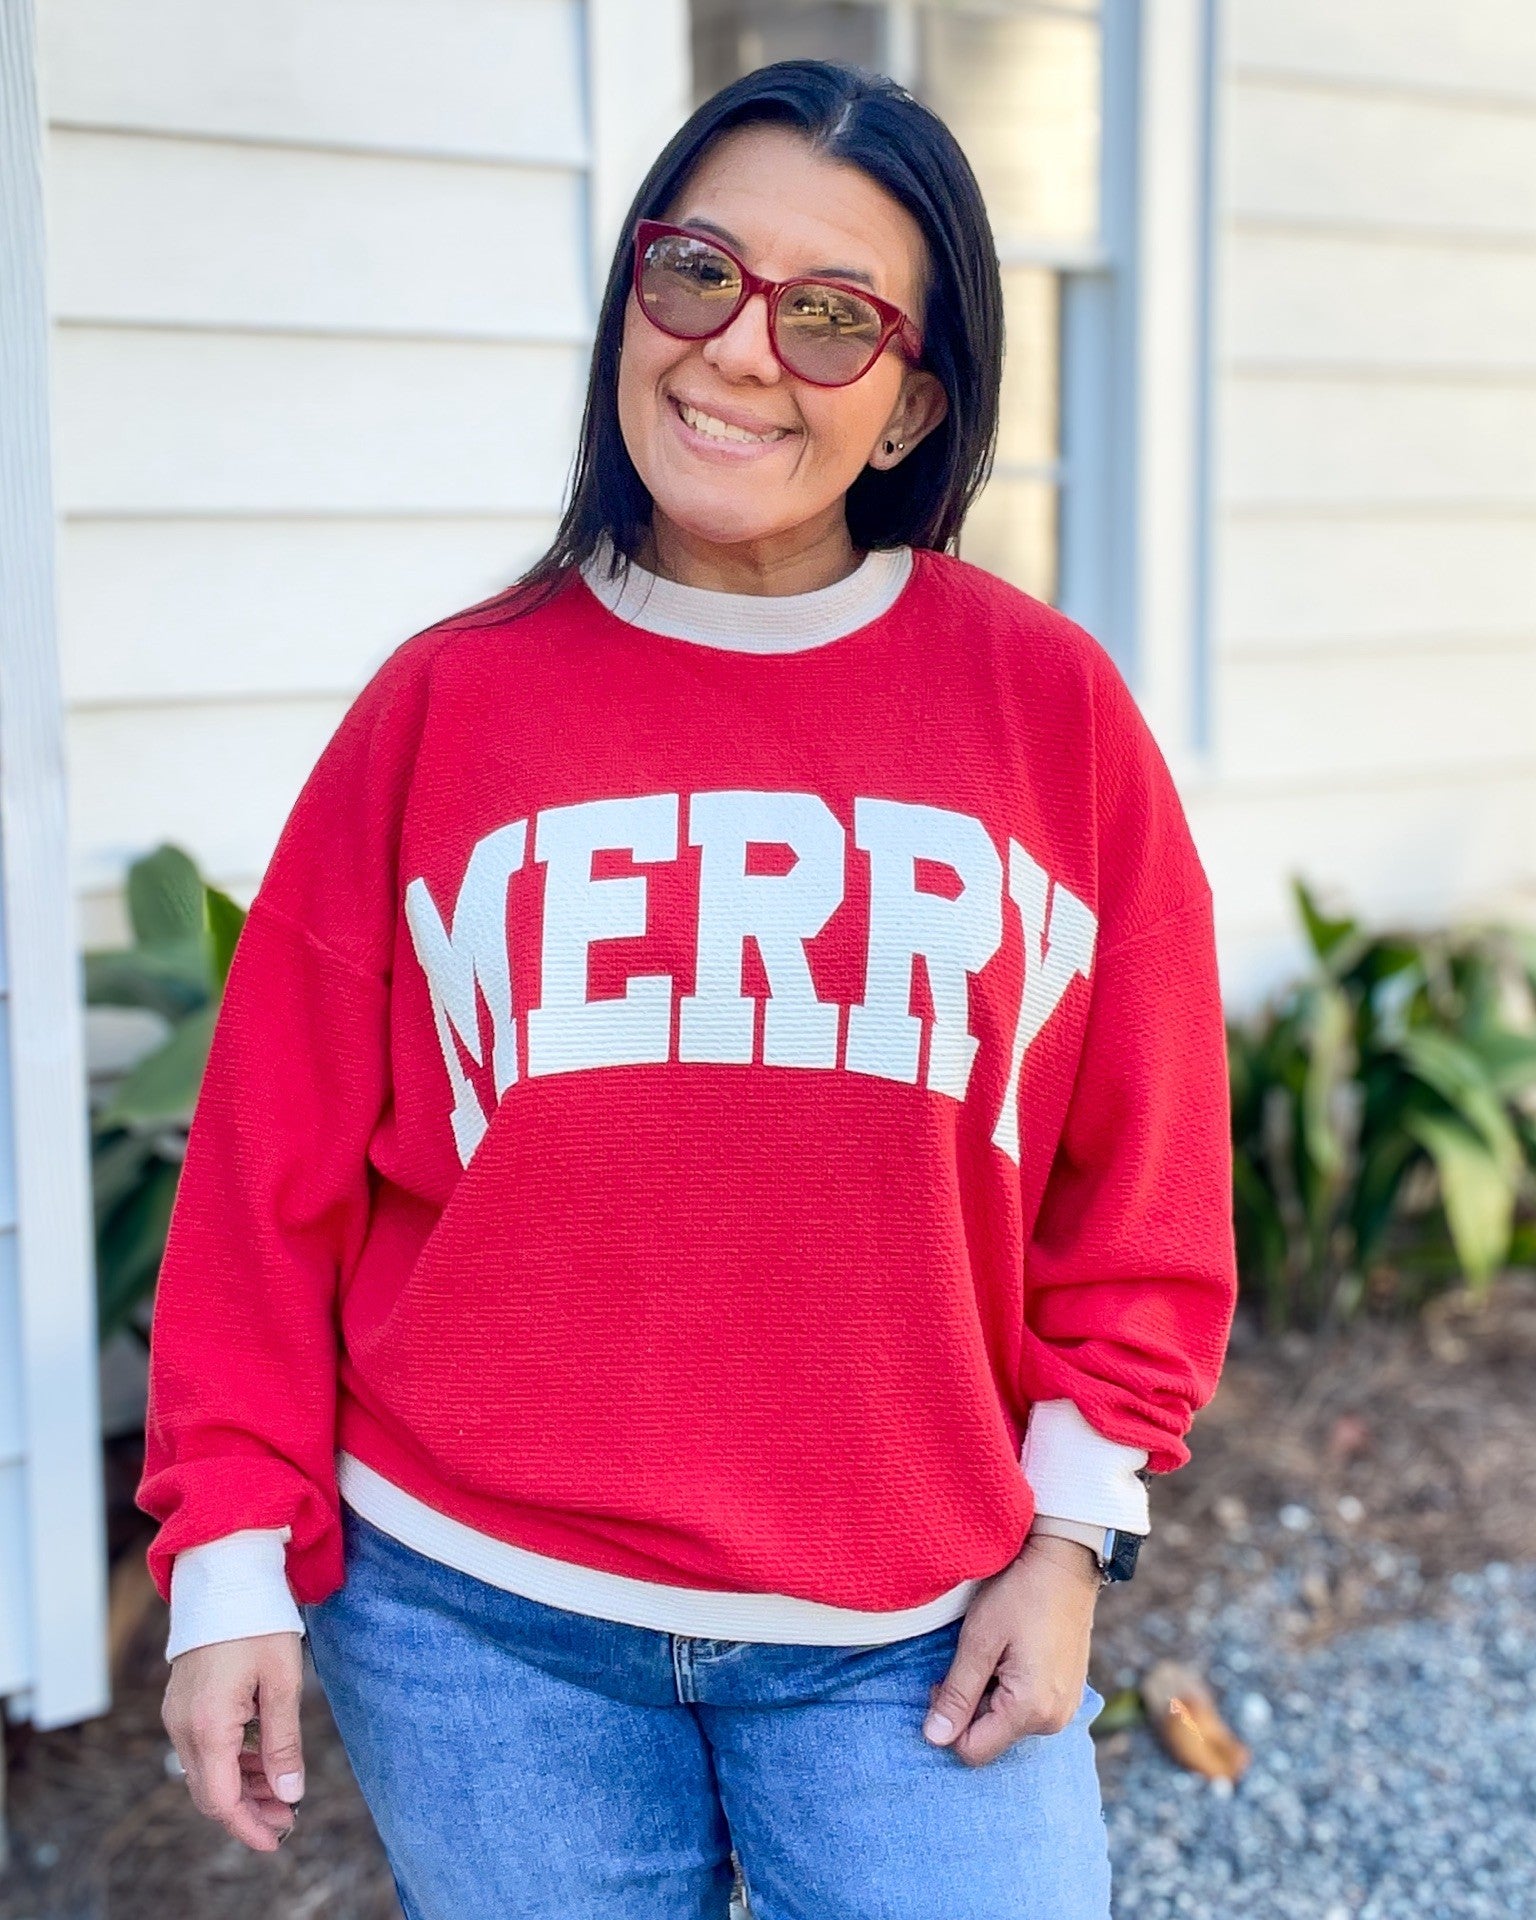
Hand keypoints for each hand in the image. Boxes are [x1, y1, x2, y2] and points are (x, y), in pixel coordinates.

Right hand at [162, 1632, 306, 1850]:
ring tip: (283, 1793)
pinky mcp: (182, 1703)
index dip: (248, 1827)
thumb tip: (290, 1792)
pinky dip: (231, 1762)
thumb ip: (283, 1742)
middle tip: (289, 1818)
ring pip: (207, 1772)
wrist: (224, 1574)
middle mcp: (183, 1727)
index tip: (276, 1841)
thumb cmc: (258, 1621)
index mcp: (208, 1725)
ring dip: (242, 1787)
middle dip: (249, 1811)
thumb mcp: (282, 1682)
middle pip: (211, 1792)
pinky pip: (203, 1748)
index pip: (222, 1800)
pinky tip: (262, 1761)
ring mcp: (178, 1715)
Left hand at [922, 1531, 1100, 1766]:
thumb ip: (957, 1694)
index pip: (972, 1750)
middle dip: (970, 1705)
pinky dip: (1011, 1689)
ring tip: (995, 1652)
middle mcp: (1054, 1721)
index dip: (949, 1719)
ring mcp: (1065, 1709)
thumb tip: (934, 1739)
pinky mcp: (1068, 1695)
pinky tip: (1013, 1654)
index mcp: (1031, 1710)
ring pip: (1007, 1722)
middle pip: (990, 1736)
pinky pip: (1027, 1709)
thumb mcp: (979, 1640)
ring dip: (990, 1694)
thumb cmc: (1019, 1595)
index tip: (948, 1677)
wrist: (1065, 1563)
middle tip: (971, 1659)